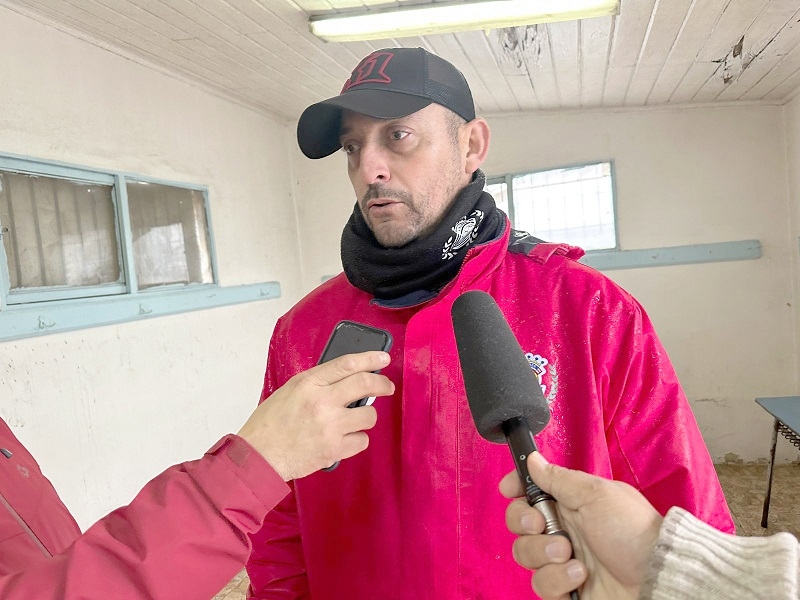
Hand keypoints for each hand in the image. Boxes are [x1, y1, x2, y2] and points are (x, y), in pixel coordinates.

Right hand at [237, 351, 393, 480]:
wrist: (259, 456)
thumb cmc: (270, 423)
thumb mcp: (290, 391)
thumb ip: (317, 383)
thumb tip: (347, 378)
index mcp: (308, 384)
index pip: (346, 364)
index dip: (369, 359)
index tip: (383, 359)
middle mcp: (322, 402)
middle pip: (365, 385)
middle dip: (382, 384)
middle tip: (387, 387)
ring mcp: (330, 427)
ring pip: (369, 415)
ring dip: (365, 417)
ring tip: (351, 420)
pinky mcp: (335, 450)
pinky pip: (362, 440)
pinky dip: (356, 440)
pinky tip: (343, 439)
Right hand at [499, 452, 662, 599]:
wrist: (657, 577)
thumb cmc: (635, 531)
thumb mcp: (596, 494)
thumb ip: (559, 479)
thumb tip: (533, 460)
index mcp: (569, 502)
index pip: (530, 490)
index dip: (515, 488)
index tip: (508, 488)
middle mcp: (562, 529)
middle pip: (518, 523)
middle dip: (524, 523)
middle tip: (543, 525)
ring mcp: (562, 559)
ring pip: (524, 554)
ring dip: (544, 553)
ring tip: (571, 555)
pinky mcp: (565, 588)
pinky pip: (541, 585)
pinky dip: (557, 580)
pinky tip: (580, 576)